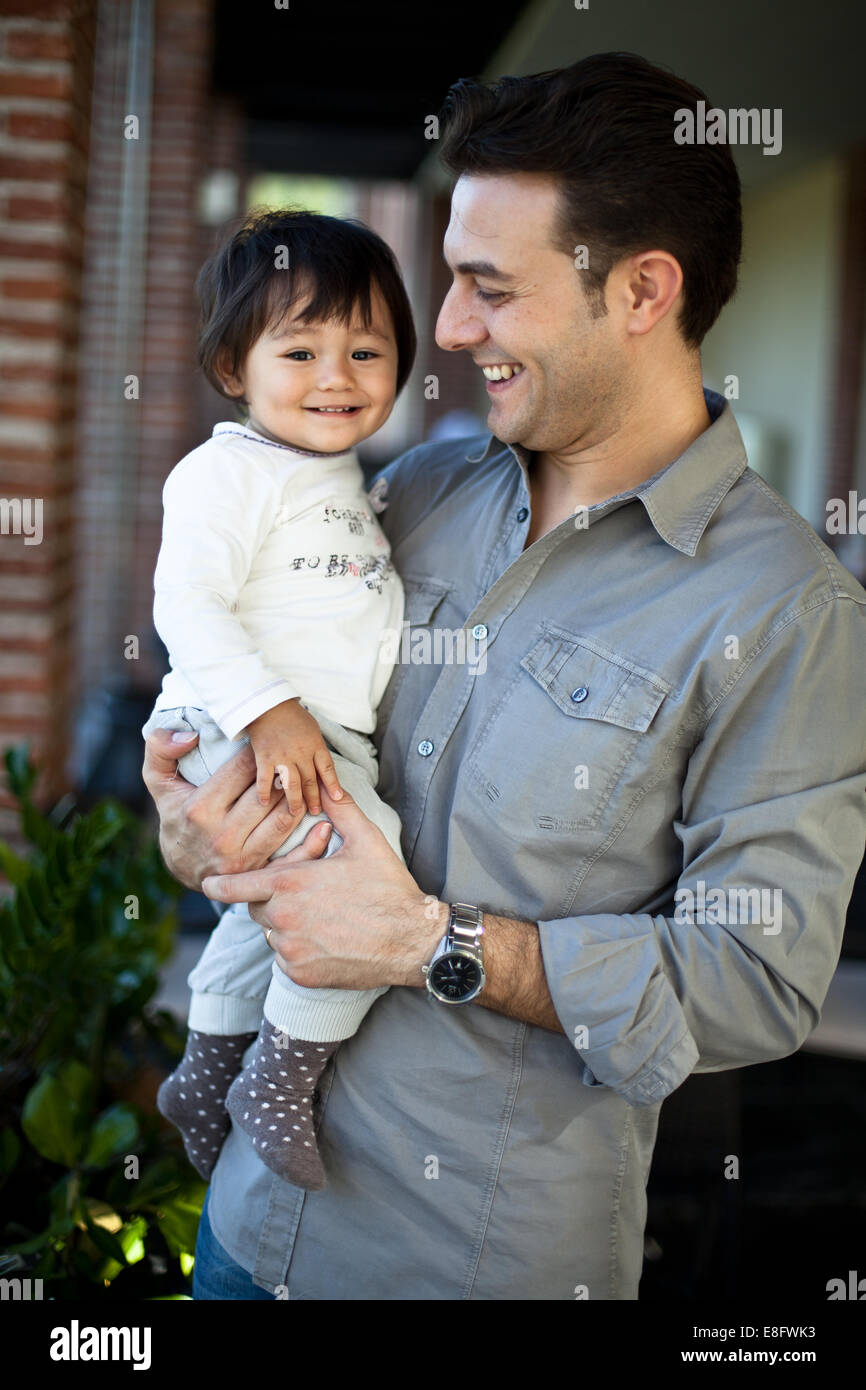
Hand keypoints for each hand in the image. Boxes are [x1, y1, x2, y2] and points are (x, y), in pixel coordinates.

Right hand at [141, 727, 327, 890]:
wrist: (181, 867)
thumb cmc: (176, 815)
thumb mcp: (159, 781)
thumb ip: (161, 749)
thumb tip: (189, 735)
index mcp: (200, 809)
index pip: (243, 770)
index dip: (260, 751)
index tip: (270, 743)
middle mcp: (222, 836)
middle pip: (268, 794)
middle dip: (284, 771)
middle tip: (295, 758)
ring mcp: (243, 858)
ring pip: (284, 819)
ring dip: (300, 797)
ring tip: (306, 781)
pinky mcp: (259, 874)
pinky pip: (293, 857)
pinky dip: (313, 841)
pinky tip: (325, 821)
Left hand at [202, 783, 445, 989]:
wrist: (411, 940)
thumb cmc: (388, 889)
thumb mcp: (366, 841)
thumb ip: (340, 810)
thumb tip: (327, 787)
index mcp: (290, 883)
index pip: (234, 886)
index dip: (220, 884)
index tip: (210, 884)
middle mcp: (282, 918)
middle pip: (255, 908)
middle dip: (271, 900)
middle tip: (303, 895)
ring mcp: (290, 949)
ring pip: (272, 934)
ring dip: (286, 926)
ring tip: (321, 917)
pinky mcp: (300, 974)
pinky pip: (285, 959)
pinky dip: (299, 950)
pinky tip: (327, 940)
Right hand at [246, 698, 343, 813]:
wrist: (267, 704)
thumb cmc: (291, 715)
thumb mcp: (312, 728)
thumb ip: (317, 746)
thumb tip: (322, 764)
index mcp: (315, 744)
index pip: (327, 768)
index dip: (333, 784)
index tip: (338, 798)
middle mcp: (301, 753)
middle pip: (310, 781)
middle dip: (314, 798)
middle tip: (316, 811)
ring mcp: (282, 756)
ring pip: (292, 784)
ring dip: (294, 801)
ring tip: (295, 813)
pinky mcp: (264, 757)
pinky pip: (265, 779)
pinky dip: (264, 792)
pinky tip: (264, 803)